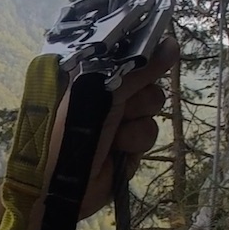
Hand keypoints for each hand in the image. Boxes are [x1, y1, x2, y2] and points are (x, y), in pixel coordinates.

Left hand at [78, 34, 180, 217]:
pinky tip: (118, 152)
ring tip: (115, 135)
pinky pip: (148, 134)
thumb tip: (171, 42)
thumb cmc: (68, 133)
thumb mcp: (101, 95)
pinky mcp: (126, 146)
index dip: (144, 55)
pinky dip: (135, 143)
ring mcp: (116, 121)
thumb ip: (136, 70)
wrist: (57, 187)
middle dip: (141, 94)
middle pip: (146, 81)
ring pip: (151, 108)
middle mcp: (103, 95)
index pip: (126, 56)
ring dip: (137, 122)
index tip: (162, 50)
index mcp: (88, 76)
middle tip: (124, 105)